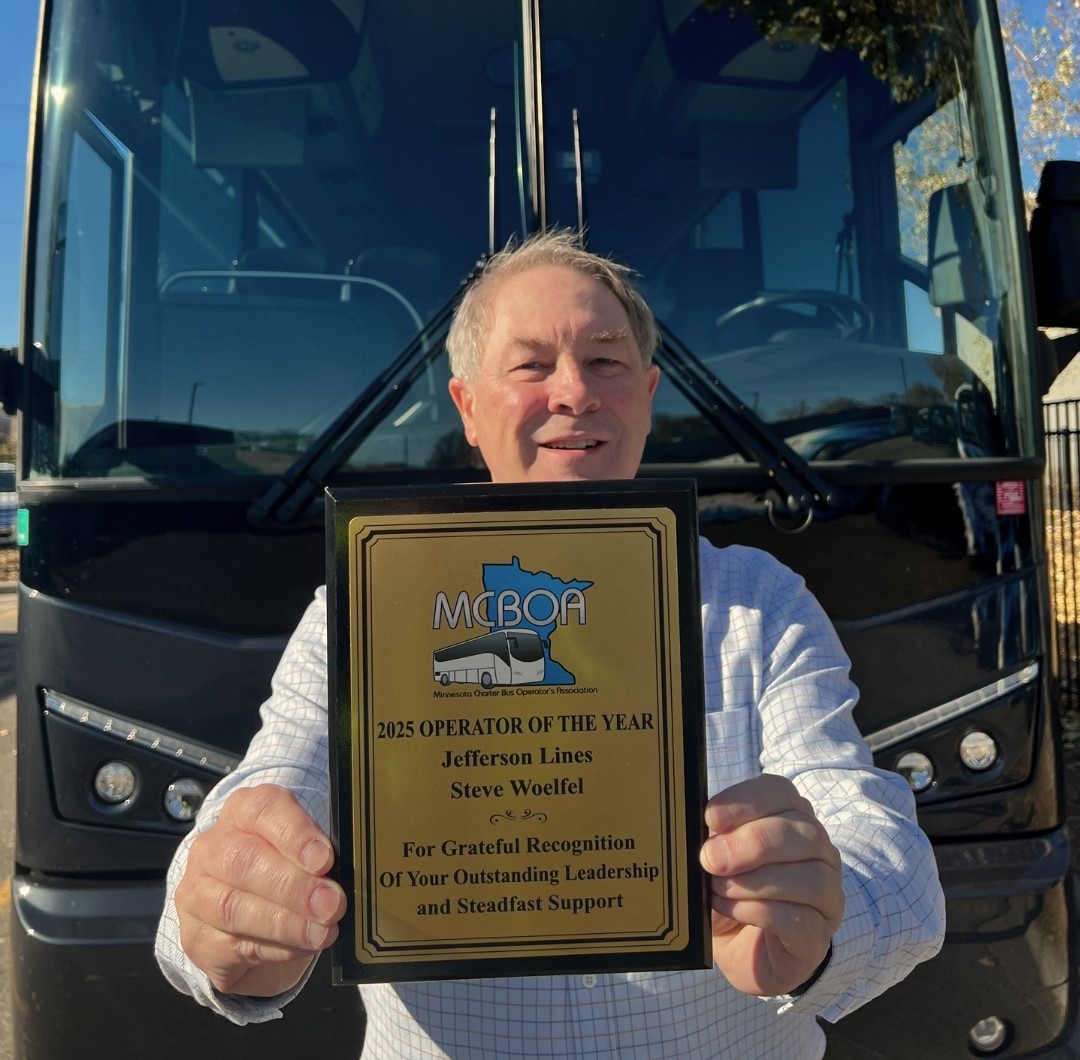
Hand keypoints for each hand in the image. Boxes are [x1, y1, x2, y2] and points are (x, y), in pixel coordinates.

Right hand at [174, 784, 345, 997]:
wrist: (254, 921)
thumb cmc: (289, 872)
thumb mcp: (308, 853)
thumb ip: (322, 855)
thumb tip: (349, 873)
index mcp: (243, 812)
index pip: (263, 809)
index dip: (295, 833)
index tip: (324, 859)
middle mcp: (212, 847)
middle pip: (244, 860)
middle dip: (293, 886)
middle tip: (332, 903)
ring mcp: (196, 893)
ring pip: (233, 906)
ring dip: (285, 922)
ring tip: (323, 932)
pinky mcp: (196, 938)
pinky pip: (232, 945)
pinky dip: (274, 949)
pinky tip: (302, 947)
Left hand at [699, 773, 842, 996]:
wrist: (738, 947)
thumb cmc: (728, 889)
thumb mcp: (715, 855)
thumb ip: (713, 835)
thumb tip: (697, 824)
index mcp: (792, 819)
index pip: (783, 793)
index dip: (747, 801)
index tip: (710, 818)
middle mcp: (819, 853)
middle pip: (803, 834)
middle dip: (751, 843)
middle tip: (709, 858)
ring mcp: (826, 897)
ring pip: (810, 878)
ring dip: (753, 881)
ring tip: (717, 888)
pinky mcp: (818, 937)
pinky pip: (800, 919)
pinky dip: (758, 912)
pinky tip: (733, 910)